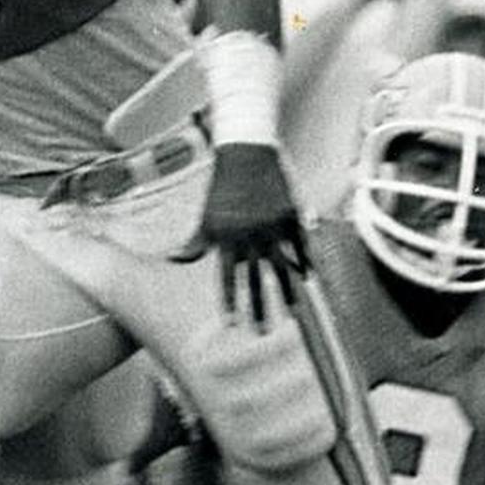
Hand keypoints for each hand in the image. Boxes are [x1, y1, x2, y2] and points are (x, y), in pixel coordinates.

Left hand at [200, 142, 308, 329]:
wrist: (246, 152)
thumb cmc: (222, 187)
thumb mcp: (206, 214)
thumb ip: (197, 242)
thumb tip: (177, 260)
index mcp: (227, 235)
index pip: (227, 276)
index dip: (230, 300)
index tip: (233, 323)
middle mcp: (250, 234)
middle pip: (255, 279)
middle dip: (258, 307)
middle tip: (262, 331)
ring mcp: (273, 226)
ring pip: (281, 268)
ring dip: (286, 294)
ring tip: (290, 315)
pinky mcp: (290, 216)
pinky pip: (299, 246)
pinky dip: (304, 264)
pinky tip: (307, 280)